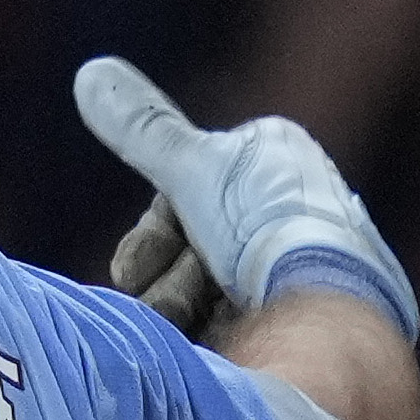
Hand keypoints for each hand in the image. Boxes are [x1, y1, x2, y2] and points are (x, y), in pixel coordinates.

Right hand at [73, 57, 418, 339]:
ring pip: (206, 289)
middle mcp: (292, 206)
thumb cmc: (266, 231)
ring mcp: (299, 268)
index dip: (153, 236)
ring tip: (189, 330)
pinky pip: (235, 324)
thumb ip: (141, 128)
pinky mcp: (305, 319)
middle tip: (159, 305)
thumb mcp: (191, 168)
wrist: (329, 313)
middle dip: (165, 281)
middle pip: (190, 245)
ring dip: (180, 312)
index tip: (133, 268)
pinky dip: (211, 337)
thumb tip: (90, 70)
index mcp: (278, 158)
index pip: (186, 189)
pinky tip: (210, 349)